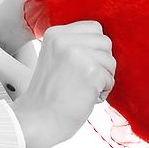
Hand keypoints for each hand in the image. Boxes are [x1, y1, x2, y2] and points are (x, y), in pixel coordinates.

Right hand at [9, 21, 115, 147]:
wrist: (37, 120)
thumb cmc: (49, 96)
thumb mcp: (56, 58)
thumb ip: (75, 46)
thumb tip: (106, 43)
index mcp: (55, 33)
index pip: (94, 28)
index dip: (94, 49)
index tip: (81, 66)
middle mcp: (65, 39)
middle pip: (106, 42)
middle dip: (101, 63)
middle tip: (82, 80)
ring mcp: (78, 54)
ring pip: (111, 61)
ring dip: (102, 79)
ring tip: (82, 89)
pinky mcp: (90, 71)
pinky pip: (110, 79)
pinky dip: (102, 92)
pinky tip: (84, 98)